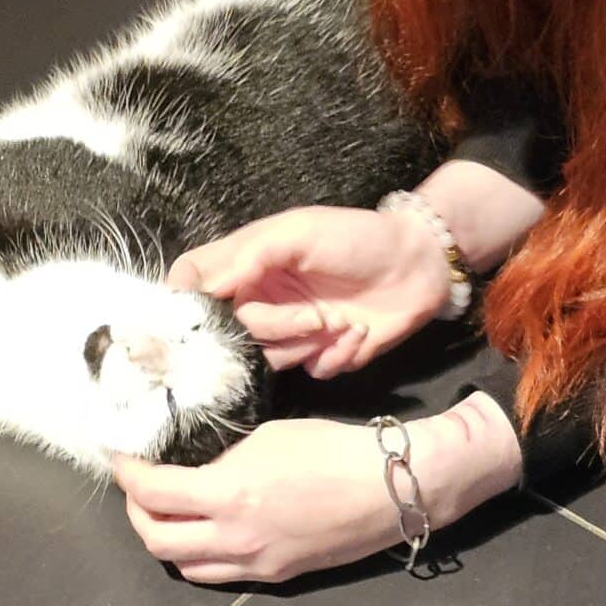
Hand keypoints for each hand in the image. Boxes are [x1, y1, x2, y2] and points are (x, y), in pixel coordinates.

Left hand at [113, 400, 523, 585]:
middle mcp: (234, 538)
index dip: (127, 474)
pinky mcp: (276, 576)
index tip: (121, 456)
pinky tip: (207, 530)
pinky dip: (200, 555)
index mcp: (228, 496)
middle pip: (156, 541)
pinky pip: (219, 574)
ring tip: (168, 512)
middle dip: (137, 513)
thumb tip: (194, 461)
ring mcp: (255, 564)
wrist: (392, 488)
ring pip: (184, 566)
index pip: (151, 492)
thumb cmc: (334, 449)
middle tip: (138, 488)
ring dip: (166, 540)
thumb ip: (223, 456)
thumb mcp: (268, 437)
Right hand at [169, 205, 450, 379]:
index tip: (201, 314)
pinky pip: (309, 372)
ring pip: (268, 359)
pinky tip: (357, 333)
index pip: (194, 284)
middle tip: (314, 314)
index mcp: (247, 265)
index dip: (187, 302)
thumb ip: (247, 257)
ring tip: (342, 320)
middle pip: (232, 333)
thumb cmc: (356, 238)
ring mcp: (291, 331)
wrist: (418, 265)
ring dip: (307, 343)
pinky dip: (335, 355)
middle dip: (274, 327)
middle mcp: (261, 300)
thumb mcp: (297, 232)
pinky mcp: (322, 355)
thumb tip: (201, 288)